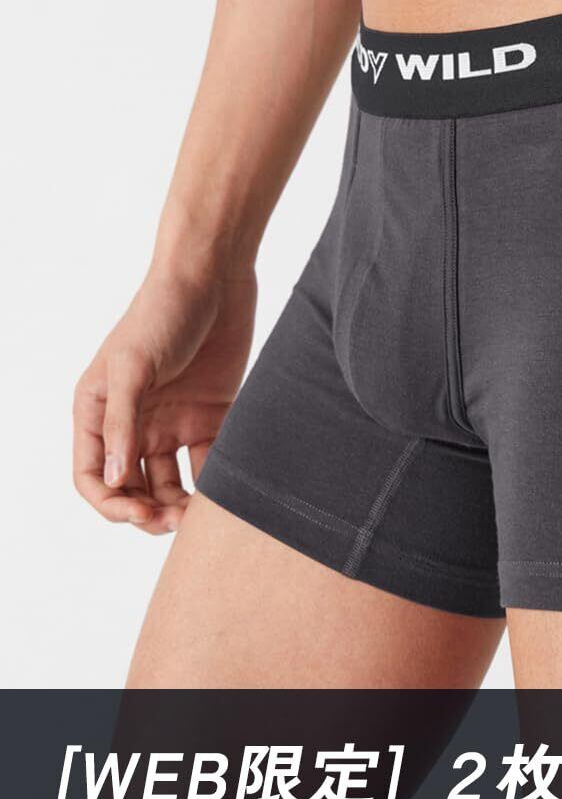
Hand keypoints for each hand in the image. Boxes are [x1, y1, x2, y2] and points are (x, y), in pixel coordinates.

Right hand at [73, 267, 255, 532]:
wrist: (214, 277)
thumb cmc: (162, 311)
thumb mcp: (134, 365)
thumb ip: (123, 423)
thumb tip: (116, 480)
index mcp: (99, 412)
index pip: (93, 477)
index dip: (112, 504)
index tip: (143, 514)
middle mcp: (133, 423)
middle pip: (134, 489)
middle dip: (151, 513)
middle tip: (180, 522)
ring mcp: (172, 422)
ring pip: (172, 484)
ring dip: (184, 506)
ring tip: (207, 515)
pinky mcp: (211, 416)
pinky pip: (210, 463)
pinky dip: (217, 482)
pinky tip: (231, 490)